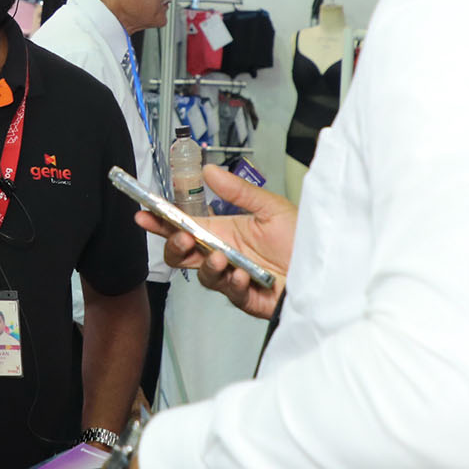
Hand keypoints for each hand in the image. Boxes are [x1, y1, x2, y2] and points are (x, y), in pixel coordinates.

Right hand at [136, 165, 293, 318]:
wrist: (325, 266)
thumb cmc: (301, 239)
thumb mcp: (270, 208)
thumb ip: (238, 191)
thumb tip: (209, 171)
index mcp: (225, 231)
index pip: (185, 226)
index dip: (162, 221)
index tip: (144, 213)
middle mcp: (224, 254)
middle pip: (183, 255)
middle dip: (175, 247)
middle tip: (183, 239)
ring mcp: (233, 277)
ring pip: (203, 276)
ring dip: (208, 265)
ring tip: (222, 258)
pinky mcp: (247, 297)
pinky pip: (231, 292)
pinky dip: (234, 282)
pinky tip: (243, 274)